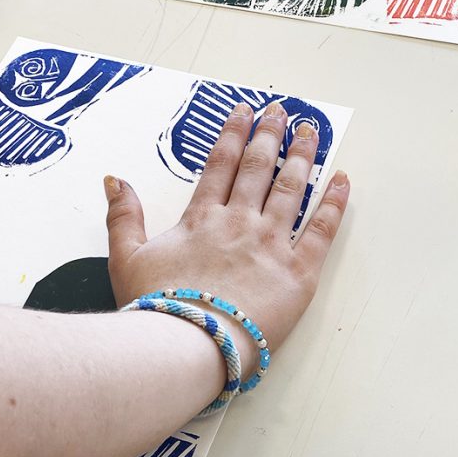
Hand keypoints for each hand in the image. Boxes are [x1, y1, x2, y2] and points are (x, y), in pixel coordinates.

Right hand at [104, 101, 349, 373]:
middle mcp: (239, 222)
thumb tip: (115, 179)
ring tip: (312, 132)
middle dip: (270, 135)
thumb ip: (123, 216)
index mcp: (202, 218)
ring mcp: (271, 244)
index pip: (221, 164)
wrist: (188, 345)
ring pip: (291, 188)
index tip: (245, 111)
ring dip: (303, 156)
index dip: (234, 133)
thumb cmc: (156, 308)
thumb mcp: (125, 259)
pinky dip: (334, 202)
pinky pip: (322, 229)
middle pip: (258, 168)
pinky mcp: (298, 272)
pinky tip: (343, 179)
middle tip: (282, 111)